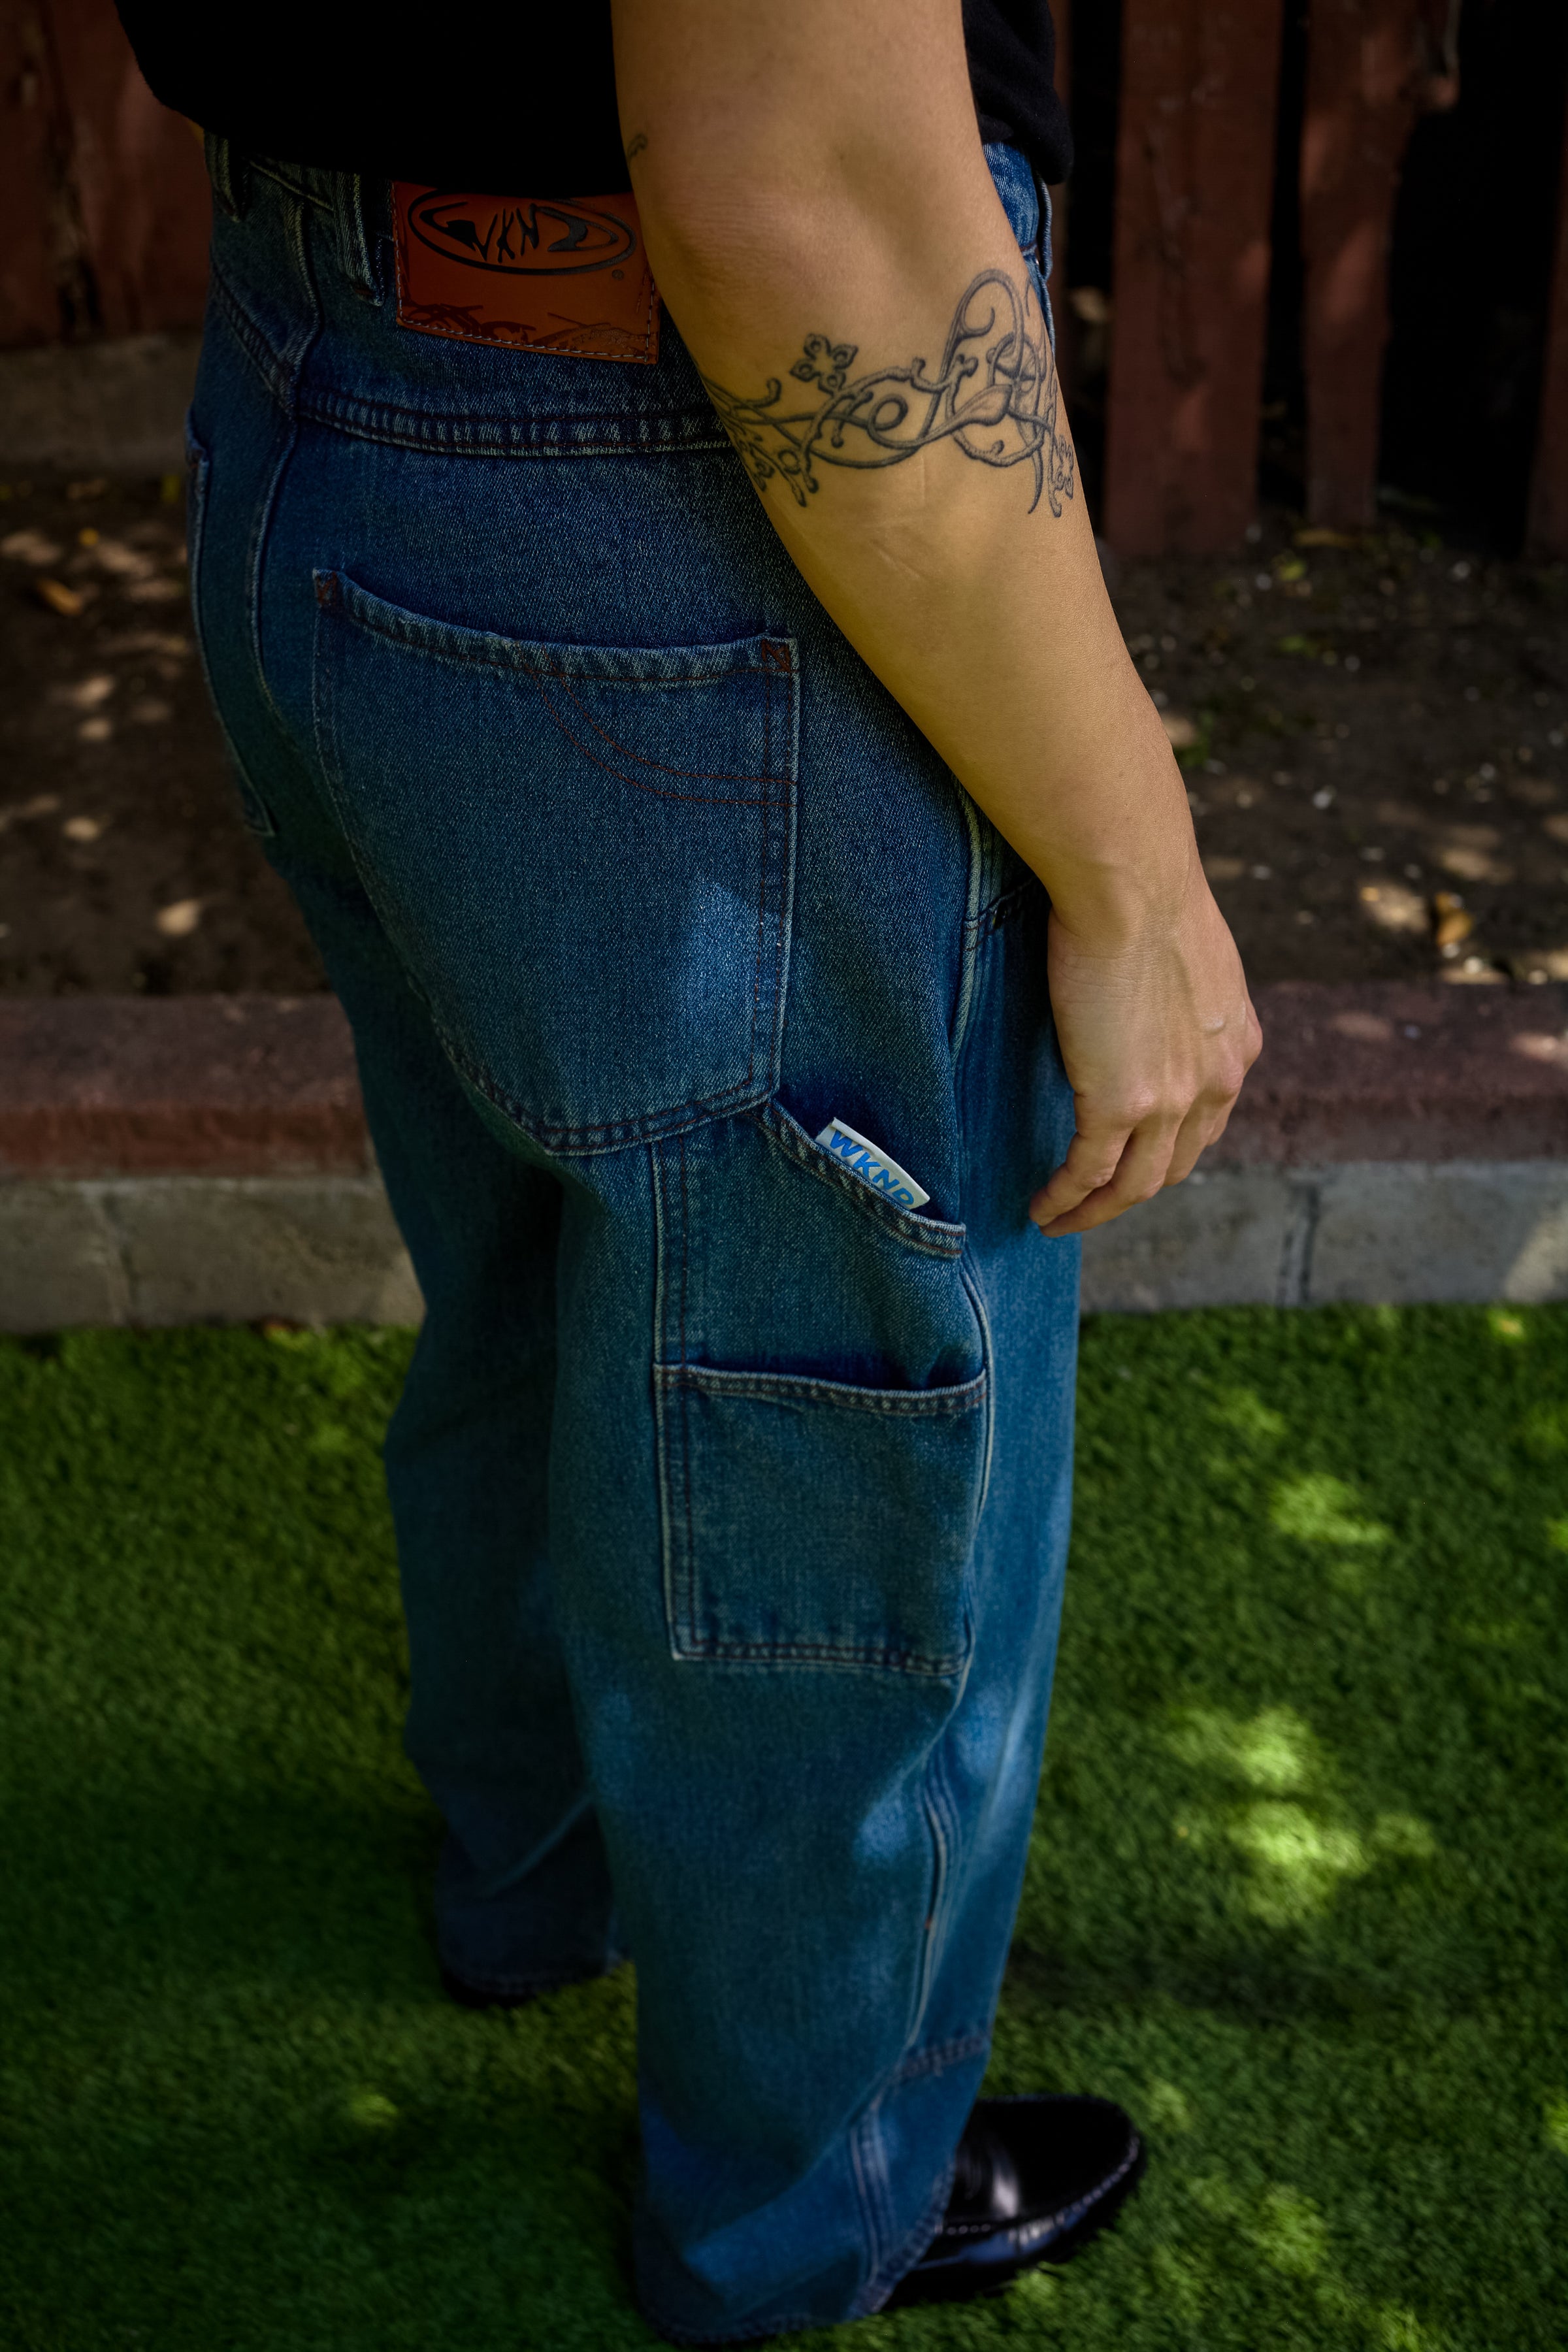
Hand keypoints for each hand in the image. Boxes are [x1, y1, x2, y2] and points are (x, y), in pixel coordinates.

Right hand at [1029, 852, 1260, 1236]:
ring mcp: (1171, 1101)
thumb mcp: (1193, 953)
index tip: (1135, 1160)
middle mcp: (1215, 1084)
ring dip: (1095, 1213)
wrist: (1131, 883)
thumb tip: (1149, 992)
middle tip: (1093, 1202)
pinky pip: (1088, 1172)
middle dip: (1133, 1192)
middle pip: (1175, 1166)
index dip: (1170, 1150)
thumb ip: (1184, 993)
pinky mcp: (1121, 1104)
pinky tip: (1043, 1207)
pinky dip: (1065, 1199)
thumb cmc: (1145, 891)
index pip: (1207, 1122)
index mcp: (1237, 1047)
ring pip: (1134, 1185)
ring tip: (1059, 1220)